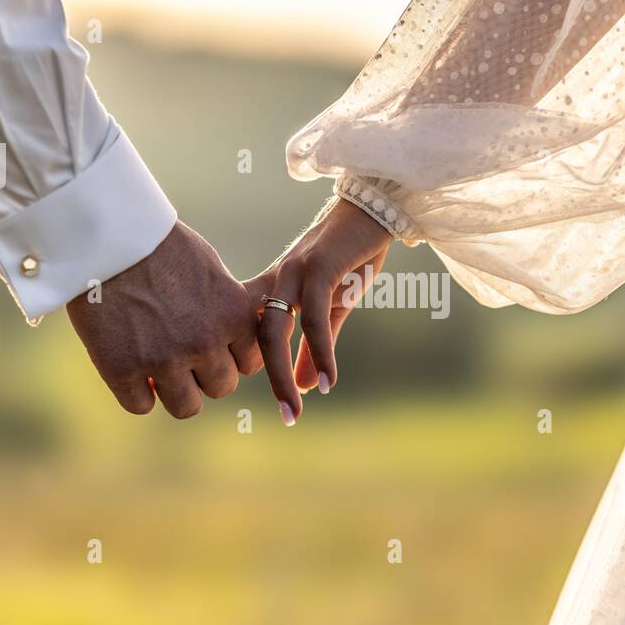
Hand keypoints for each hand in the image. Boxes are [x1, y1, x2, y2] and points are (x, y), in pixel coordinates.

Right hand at [67, 221, 261, 417]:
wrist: (106, 234)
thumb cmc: (161, 245)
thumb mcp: (212, 270)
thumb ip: (230, 309)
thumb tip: (242, 338)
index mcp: (234, 316)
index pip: (248, 363)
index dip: (227, 355)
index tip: (210, 343)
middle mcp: (205, 343)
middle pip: (221, 387)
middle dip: (203, 373)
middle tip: (179, 352)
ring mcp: (163, 360)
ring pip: (186, 407)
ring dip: (174, 390)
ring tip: (157, 367)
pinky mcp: (121, 369)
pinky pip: (141, 406)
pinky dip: (135, 392)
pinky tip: (129, 369)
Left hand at [244, 198, 393, 424]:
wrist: (374, 208)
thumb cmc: (352, 255)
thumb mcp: (333, 305)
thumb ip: (317, 344)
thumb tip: (309, 387)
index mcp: (274, 287)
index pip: (250, 334)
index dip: (255, 367)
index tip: (276, 399)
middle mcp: (276, 280)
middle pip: (258, 338)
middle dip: (269, 381)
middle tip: (287, 416)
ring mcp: (293, 272)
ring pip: (276, 330)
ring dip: (283, 374)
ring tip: (296, 407)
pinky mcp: (319, 267)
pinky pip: (313, 318)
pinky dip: (321, 352)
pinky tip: (328, 379)